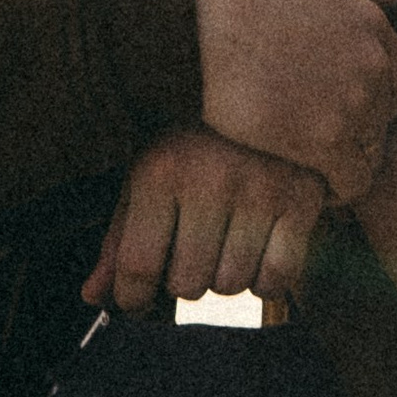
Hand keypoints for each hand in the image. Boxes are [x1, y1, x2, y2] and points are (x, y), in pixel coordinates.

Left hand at [84, 128, 327, 313]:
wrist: (269, 95)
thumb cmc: (197, 146)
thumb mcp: (148, 179)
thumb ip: (119, 241)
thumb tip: (94, 297)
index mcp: (160, 172)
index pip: (138, 266)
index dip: (133, 297)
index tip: (137, 300)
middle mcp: (209, 182)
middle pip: (187, 284)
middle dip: (184, 279)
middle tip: (193, 250)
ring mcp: (260, 193)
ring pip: (231, 286)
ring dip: (225, 278)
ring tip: (228, 242)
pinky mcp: (302, 202)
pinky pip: (276, 278)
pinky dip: (264, 281)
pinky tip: (259, 252)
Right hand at [195, 0, 396, 205]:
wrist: (195, 31)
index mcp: (373, 24)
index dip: (373, 99)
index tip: (340, 109)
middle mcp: (374, 64)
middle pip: (385, 117)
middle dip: (361, 129)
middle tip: (322, 140)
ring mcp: (353, 103)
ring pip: (371, 151)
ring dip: (347, 160)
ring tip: (315, 166)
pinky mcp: (326, 141)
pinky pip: (353, 181)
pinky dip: (339, 190)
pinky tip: (316, 188)